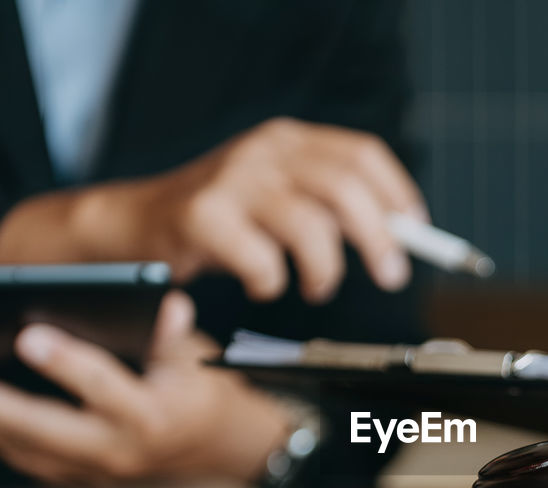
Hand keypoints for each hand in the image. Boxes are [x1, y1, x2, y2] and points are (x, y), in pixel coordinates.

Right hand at [0, 118, 427, 301]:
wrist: (132, 225)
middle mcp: (263, 151)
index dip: (397, 195)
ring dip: (327, 269)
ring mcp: (232, 181)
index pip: (361, 154)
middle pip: (346, 187)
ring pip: (310, 226)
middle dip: (380, 238)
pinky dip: (272, 282)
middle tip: (391, 275)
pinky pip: (262, 259)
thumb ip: (329, 206)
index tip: (415, 232)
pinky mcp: (201, 218)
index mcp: (288, 140)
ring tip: (317, 287)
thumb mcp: (277, 198)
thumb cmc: (218, 220)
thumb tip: (400, 233)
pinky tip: (263, 285)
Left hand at [0, 292, 292, 485]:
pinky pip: (29, 461)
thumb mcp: (194, 354)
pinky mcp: (85, 478)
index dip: (65, 362)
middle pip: (43, 428)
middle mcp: (121, 449)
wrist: (221, 447)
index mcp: (151, 414)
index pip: (103, 385)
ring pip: (26, 450)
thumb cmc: (203, 392)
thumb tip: (168, 306)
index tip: (28, 336)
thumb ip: (168, 332)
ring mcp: (100, 471)